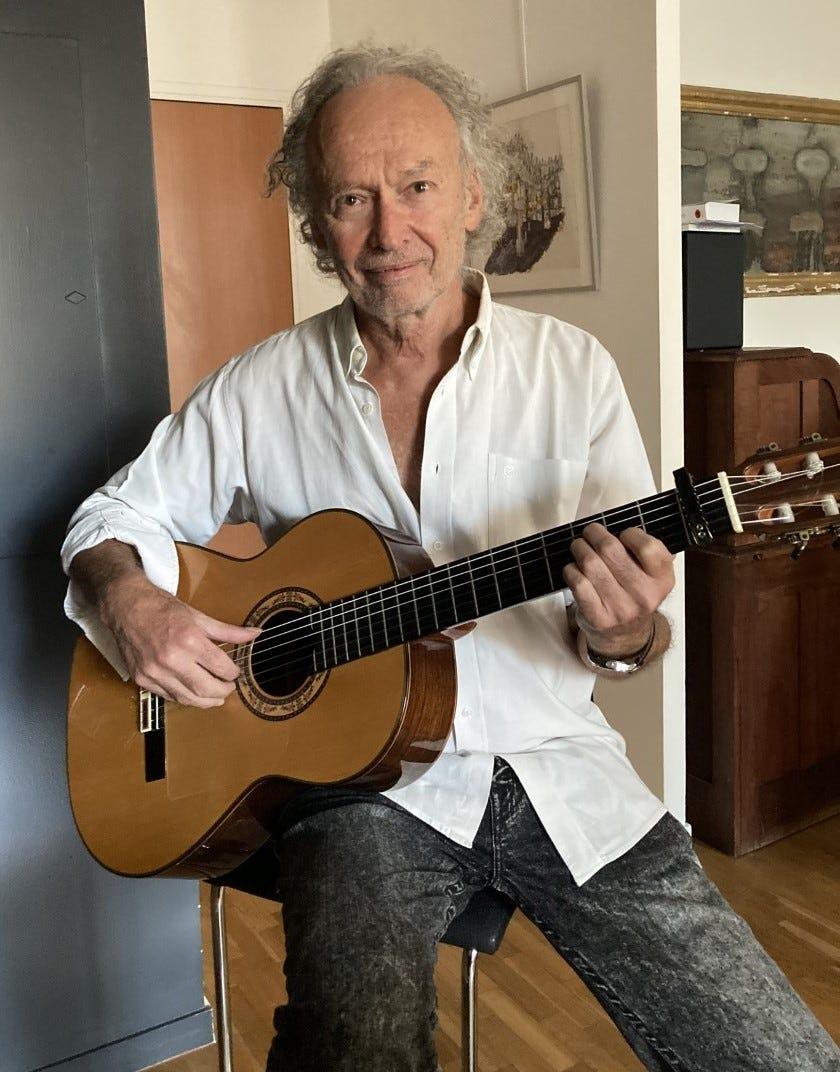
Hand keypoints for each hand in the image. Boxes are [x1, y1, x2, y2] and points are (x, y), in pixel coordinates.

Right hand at [101, 574, 260, 707]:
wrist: (126, 606)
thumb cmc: (162, 608)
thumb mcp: (199, 616)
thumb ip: (228, 631)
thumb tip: (255, 634)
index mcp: (189, 640)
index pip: (221, 668)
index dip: (233, 674)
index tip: (235, 672)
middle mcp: (171, 659)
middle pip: (206, 689)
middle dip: (223, 691)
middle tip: (229, 688)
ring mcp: (154, 672)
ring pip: (187, 698)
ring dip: (206, 701)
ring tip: (215, 697)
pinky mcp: (142, 679)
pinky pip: (168, 696)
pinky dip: (184, 697)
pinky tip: (192, 692)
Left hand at [562, 524, 673, 655]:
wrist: (626, 634)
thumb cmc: (634, 594)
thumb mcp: (652, 574)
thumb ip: (643, 551)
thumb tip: (615, 527)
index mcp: (662, 579)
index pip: (647, 546)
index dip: (630, 534)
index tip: (622, 535)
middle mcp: (644, 595)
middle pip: (611, 549)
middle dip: (595, 534)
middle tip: (590, 532)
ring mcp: (621, 608)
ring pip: (590, 563)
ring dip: (579, 549)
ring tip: (579, 547)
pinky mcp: (598, 617)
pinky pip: (578, 582)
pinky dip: (571, 570)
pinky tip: (574, 569)